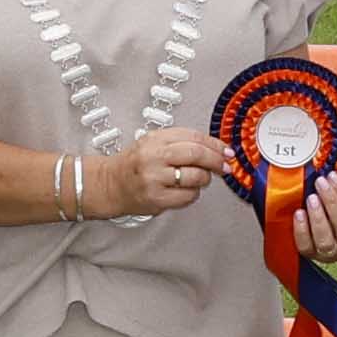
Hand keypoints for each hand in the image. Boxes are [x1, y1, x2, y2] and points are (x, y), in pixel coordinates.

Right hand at [100, 128, 229, 216]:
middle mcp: (154, 157)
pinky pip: (188, 196)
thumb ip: (181, 142)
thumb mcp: (154, 143)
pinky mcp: (156, 198)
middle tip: (224, 166)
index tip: (226, 151)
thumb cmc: (135, 164)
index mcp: (155, 139)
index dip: (215, 144)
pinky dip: (193, 194)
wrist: (110, 184)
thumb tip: (216, 148)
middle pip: (197, 154)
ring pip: (196, 177)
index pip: (193, 137)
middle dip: (216, 161)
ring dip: (204, 179)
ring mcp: (154, 178)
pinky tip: (185, 190)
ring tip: (198, 179)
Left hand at [290, 174, 336, 257]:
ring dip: (318, 217)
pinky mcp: (312, 257)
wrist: (318, 241)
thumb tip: (332, 173)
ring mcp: (331, 254)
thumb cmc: (332, 216)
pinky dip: (302, 229)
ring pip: (326, 239)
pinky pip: (306, 246)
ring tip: (311, 198)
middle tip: (320, 183)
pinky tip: (299, 213)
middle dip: (332, 201)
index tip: (333, 176)